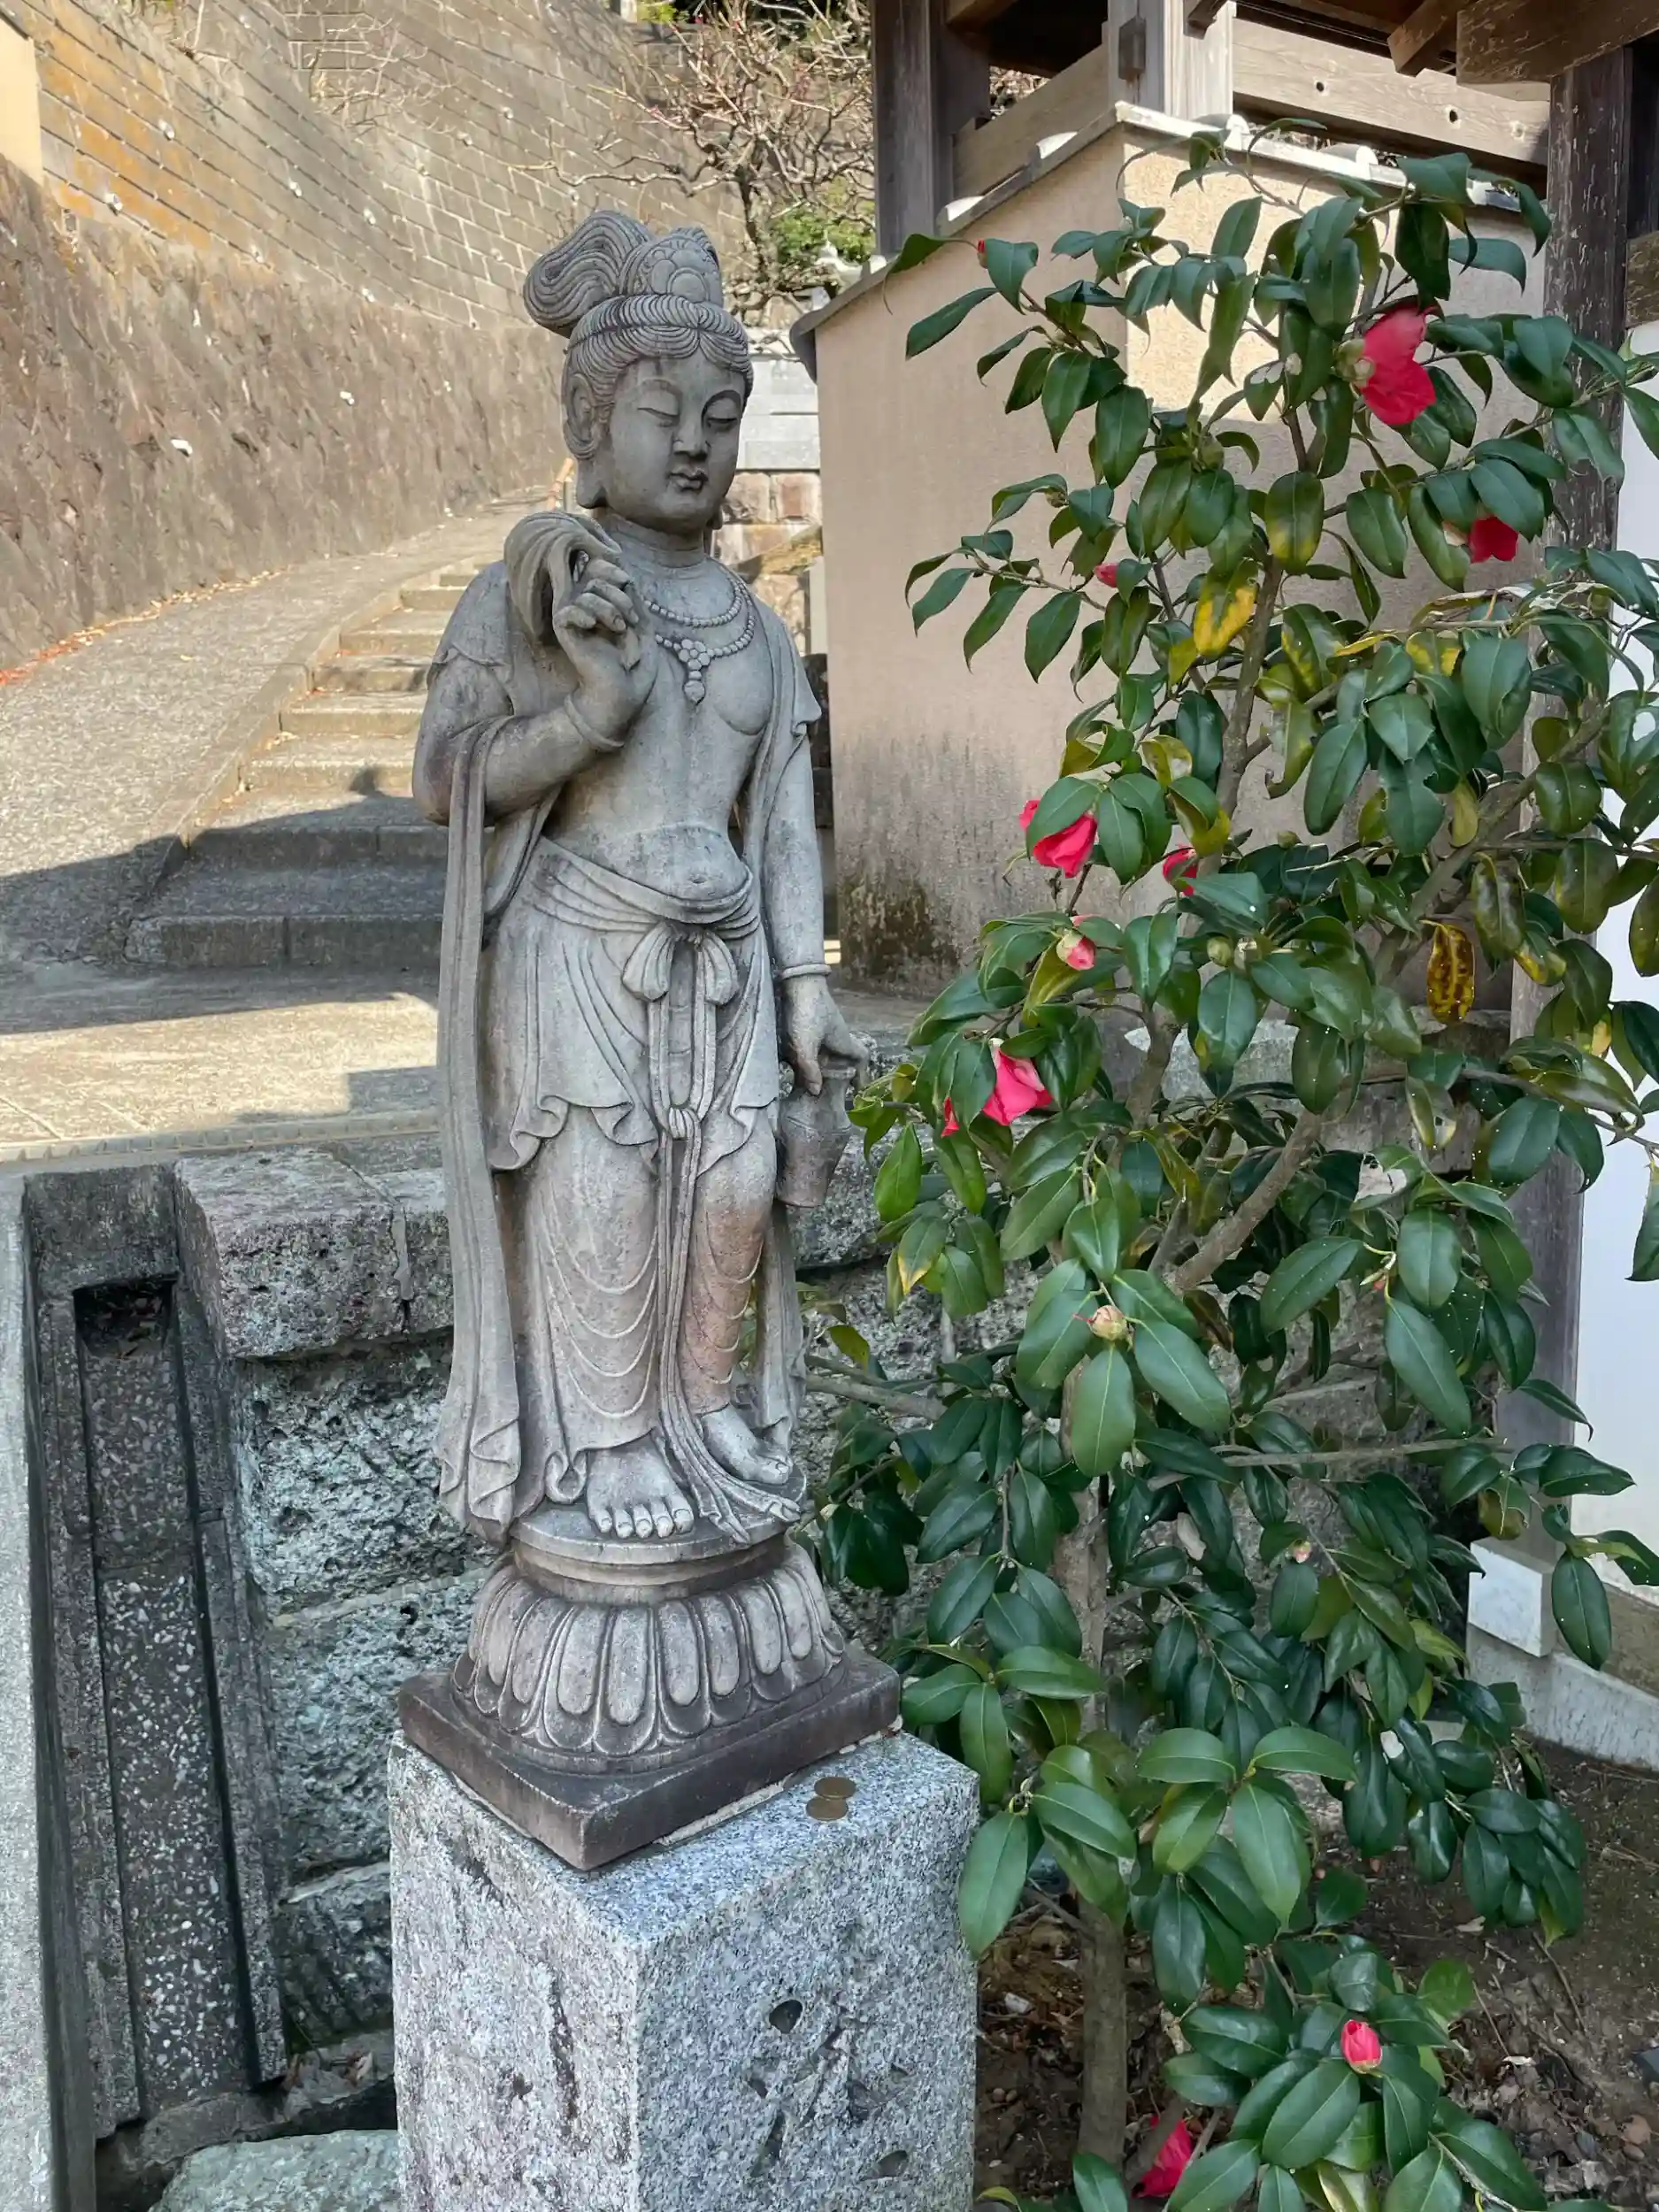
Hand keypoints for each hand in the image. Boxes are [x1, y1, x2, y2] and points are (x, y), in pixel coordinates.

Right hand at [552, 557, 656, 743]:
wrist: (621, 695)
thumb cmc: (633, 666)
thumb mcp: (643, 625)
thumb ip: (632, 598)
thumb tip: (622, 574)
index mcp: (603, 605)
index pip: (597, 568)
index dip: (612, 568)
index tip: (629, 584)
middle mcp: (586, 609)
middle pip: (594, 576)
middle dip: (619, 593)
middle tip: (633, 620)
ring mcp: (574, 620)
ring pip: (585, 592)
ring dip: (610, 607)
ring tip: (621, 629)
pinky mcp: (565, 633)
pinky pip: (567, 609)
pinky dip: (585, 613)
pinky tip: (594, 626)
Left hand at [781, 975, 863, 1095]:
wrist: (796, 980)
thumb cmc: (806, 1012)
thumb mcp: (805, 1045)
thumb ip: (810, 1069)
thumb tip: (816, 1091)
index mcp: (842, 1041)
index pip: (861, 1057)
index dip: (862, 1073)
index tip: (856, 1087)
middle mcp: (836, 1034)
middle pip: (843, 1057)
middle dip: (836, 1072)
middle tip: (826, 1088)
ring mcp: (823, 1027)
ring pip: (826, 1050)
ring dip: (819, 1064)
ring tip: (806, 1078)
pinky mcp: (809, 1021)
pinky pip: (812, 1042)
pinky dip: (805, 1053)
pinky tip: (790, 1059)